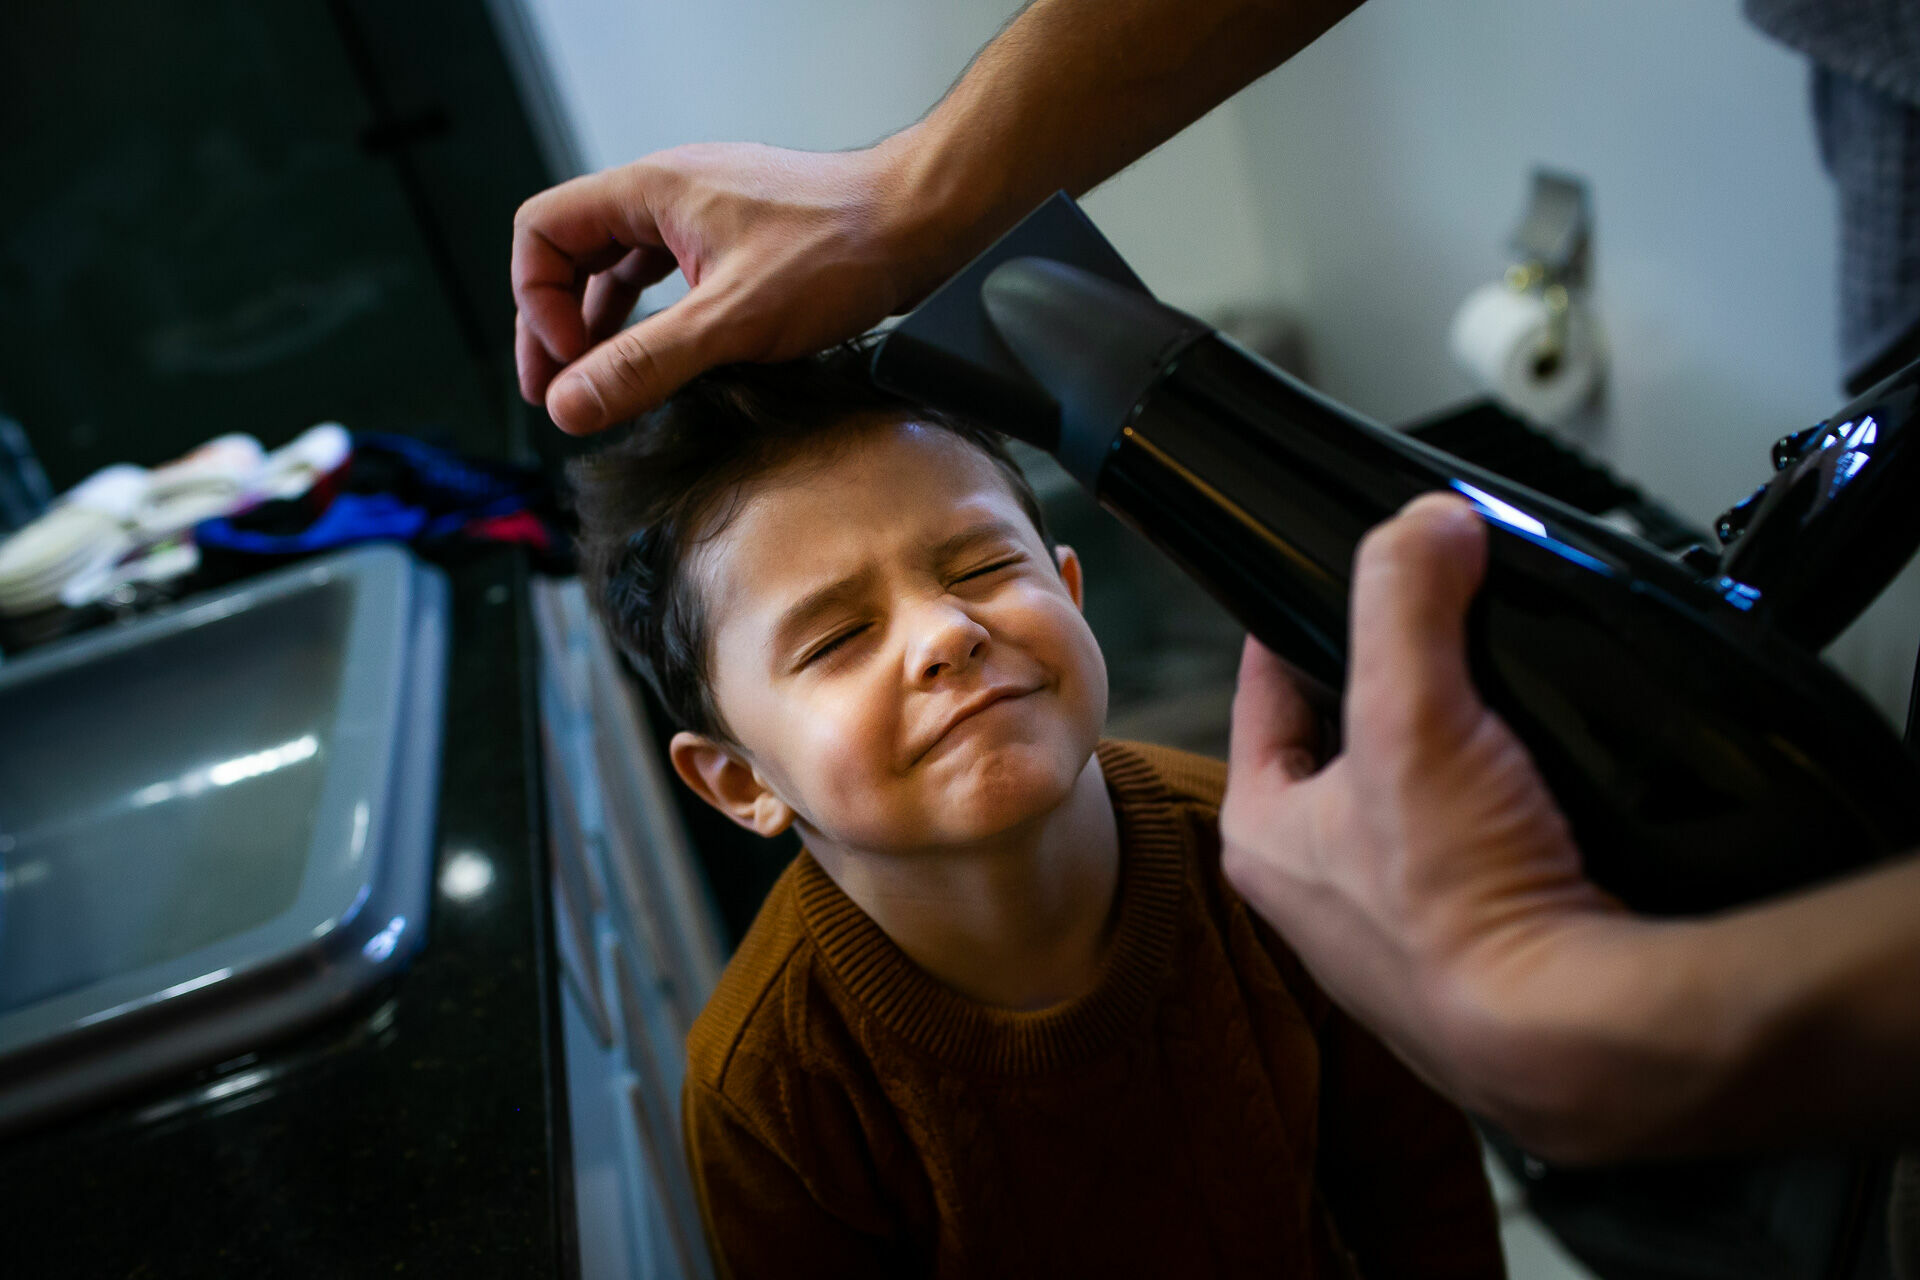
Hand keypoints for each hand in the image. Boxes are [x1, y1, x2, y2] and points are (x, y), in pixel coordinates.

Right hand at [511, 139, 959, 433]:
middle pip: (573, 252)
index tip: (571, 365)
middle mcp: (668, 193)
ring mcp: (702, 215)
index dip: (537, 303)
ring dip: (604, 326)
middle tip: (563, 394)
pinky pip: (667, 277)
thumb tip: (570, 405)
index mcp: (650, 190)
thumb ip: (645, 365)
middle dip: (559, 323)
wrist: (925, 223)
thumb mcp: (732, 322)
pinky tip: (667, 362)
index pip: (543, 233)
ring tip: (605, 386)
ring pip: (620, 269)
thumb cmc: (844, 251)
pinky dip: (652, 320)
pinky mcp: (736, 241)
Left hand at [1220, 494, 1633, 1154]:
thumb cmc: (1468, 912)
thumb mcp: (1417, 715)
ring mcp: (1399, 926)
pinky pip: (1485, 847)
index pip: (1266, 689)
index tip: (1339, 572)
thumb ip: (1406, 599)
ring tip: (1504, 703)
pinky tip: (1550, 789)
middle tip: (1448, 626)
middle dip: (1400, 680)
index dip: (1303, 620)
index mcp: (1266, 833)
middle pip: (1351, 736)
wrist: (1581, 1040)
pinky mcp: (1477, 951)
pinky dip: (1512, 811)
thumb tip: (1424, 523)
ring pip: (1421, 792)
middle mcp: (1318, 888)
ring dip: (1463, 747)